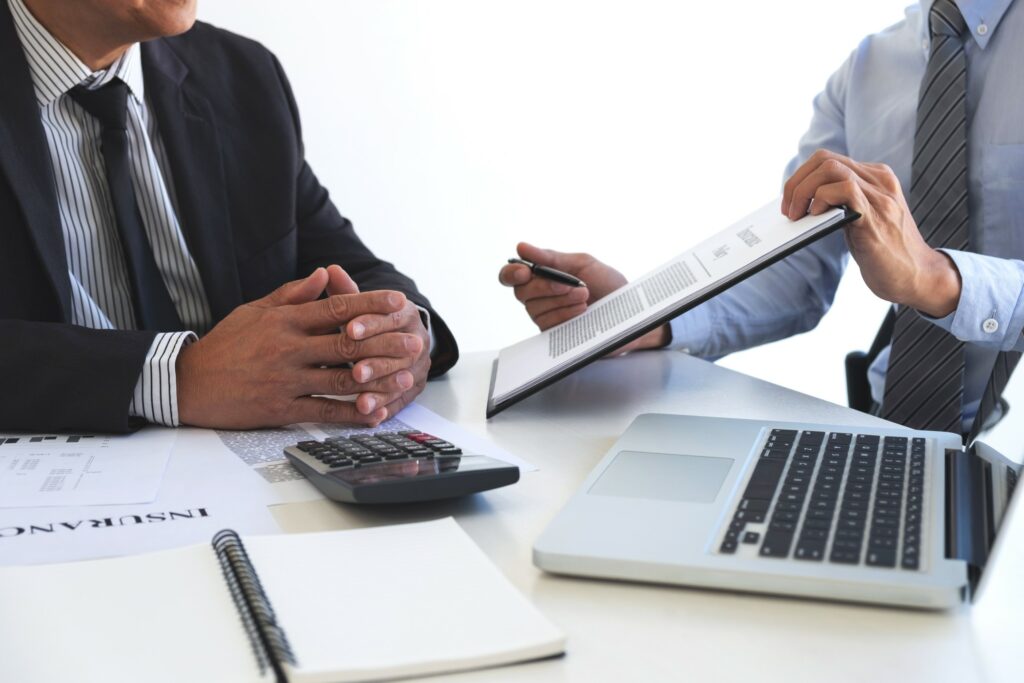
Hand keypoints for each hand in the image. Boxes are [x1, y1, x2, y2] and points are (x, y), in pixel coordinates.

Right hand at [176, 268, 421, 428]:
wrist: (189, 383)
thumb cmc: (225, 345)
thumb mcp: (255, 310)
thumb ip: (293, 293)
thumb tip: (325, 275)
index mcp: (285, 320)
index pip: (336, 307)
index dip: (371, 303)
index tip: (398, 301)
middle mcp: (288, 348)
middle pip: (347, 344)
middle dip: (385, 343)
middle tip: (414, 342)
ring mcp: (286, 379)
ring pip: (341, 379)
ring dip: (377, 380)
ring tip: (405, 378)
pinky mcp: (280, 408)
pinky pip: (324, 411)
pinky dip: (352, 413)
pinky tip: (374, 413)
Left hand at [323, 264, 427, 418]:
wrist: (393, 339)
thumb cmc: (366, 322)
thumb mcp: (356, 306)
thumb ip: (344, 292)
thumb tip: (330, 270)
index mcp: (406, 314)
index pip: (392, 317)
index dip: (371, 323)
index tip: (350, 329)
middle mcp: (418, 339)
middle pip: (399, 352)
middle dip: (377, 362)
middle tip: (356, 370)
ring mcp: (418, 366)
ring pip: (401, 379)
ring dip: (381, 390)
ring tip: (360, 400)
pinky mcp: (413, 389)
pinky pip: (400, 401)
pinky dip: (384, 409)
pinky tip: (369, 416)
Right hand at [497, 242, 668, 351]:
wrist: (630, 312)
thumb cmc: (609, 286)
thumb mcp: (583, 264)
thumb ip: (552, 257)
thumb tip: (522, 247)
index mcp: (544, 275)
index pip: (512, 275)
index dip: (511, 273)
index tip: (525, 272)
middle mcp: (540, 296)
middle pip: (521, 293)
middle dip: (547, 287)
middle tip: (574, 285)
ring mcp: (546, 316)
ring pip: (534, 309)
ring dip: (561, 301)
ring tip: (586, 299)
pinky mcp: (555, 335)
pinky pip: (547, 325)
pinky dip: (565, 315)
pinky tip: (582, 312)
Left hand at [781, 149, 961, 316]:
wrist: (918, 277)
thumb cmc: (885, 252)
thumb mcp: (863, 219)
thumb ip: (843, 204)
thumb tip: (803, 202)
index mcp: (876, 178)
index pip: (829, 159)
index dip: (801, 177)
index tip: (789, 201)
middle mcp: (880, 181)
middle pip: (825, 160)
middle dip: (796, 183)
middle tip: (788, 210)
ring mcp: (880, 197)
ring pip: (831, 169)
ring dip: (803, 190)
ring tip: (796, 215)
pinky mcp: (877, 216)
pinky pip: (845, 190)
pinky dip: (821, 199)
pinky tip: (814, 217)